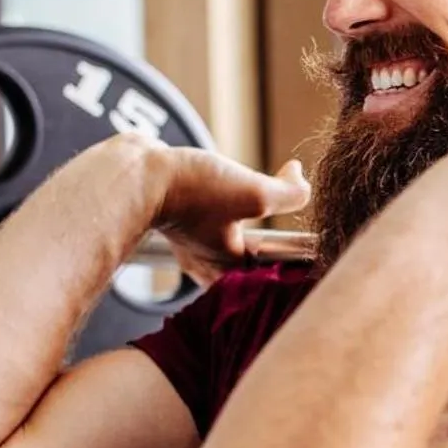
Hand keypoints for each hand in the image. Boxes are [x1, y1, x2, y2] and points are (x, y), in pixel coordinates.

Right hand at [142, 141, 310, 282]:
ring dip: (253, 221)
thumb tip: (300, 179)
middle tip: (290, 220)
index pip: (274, 275)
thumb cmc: (191, 188)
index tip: (309, 239)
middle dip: (276, 242)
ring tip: (262, 203)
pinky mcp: (185, 227)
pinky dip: (229, 211)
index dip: (294, 256)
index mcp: (230, 272)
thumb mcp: (253, 192)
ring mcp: (195, 249)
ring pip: (238, 242)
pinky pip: (218, 225)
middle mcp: (211, 268)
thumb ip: (290, 194)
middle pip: (258, 263)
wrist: (138, 172)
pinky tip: (230, 197)